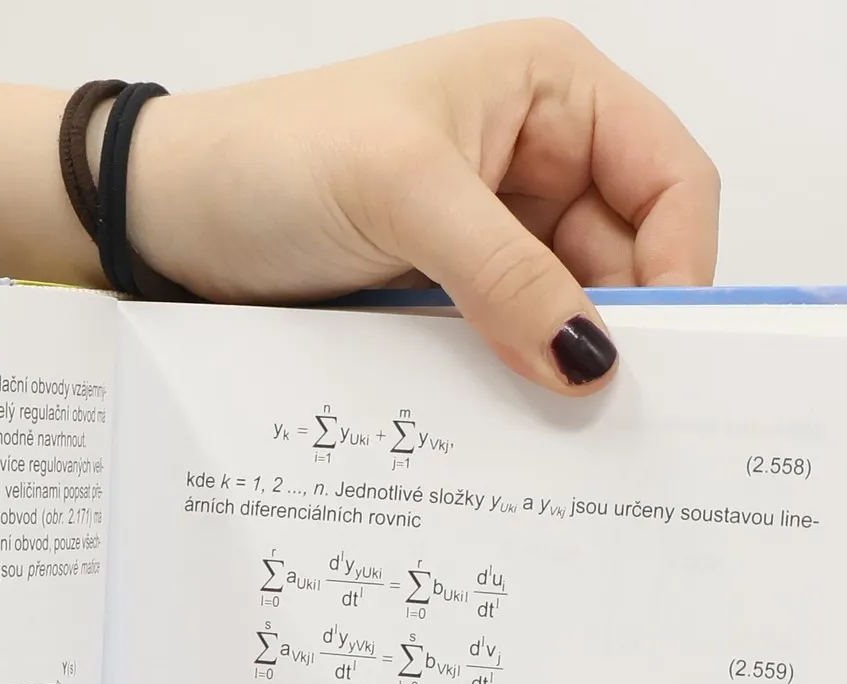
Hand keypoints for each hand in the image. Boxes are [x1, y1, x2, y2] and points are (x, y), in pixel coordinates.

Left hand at [129, 20, 719, 393]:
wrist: (165, 215)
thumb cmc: (272, 159)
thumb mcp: (404, 197)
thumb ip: (508, 277)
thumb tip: (593, 362)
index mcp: (552, 92)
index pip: (670, 180)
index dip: (681, 266)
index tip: (660, 355)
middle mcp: (536, 157)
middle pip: (629, 257)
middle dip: (621, 330)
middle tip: (612, 416)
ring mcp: (491, 232)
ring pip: (568, 313)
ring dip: (561, 365)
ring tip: (557, 429)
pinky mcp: (448, 294)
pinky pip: (510, 345)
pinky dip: (514, 381)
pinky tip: (510, 423)